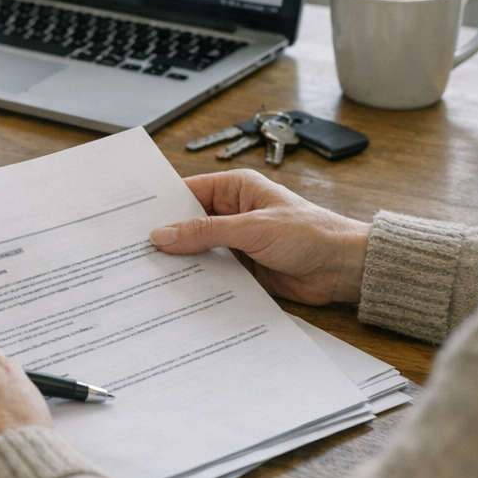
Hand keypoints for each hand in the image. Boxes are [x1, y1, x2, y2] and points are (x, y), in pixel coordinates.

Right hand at [150, 169, 369, 304]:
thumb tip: (163, 235)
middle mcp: (233, 213)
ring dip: (181, 260)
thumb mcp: (253, 228)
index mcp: (235, 189)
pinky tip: (177, 288)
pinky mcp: (242, 268)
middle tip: (133, 250)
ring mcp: (236, 242)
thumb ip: (206, 232)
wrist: (345, 268)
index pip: (187, 192)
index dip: (161, 206)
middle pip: (188, 223)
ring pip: (197, 250)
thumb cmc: (311, 234)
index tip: (133, 220)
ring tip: (148, 271)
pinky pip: (211, 272)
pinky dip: (197, 279)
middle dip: (166, 236)